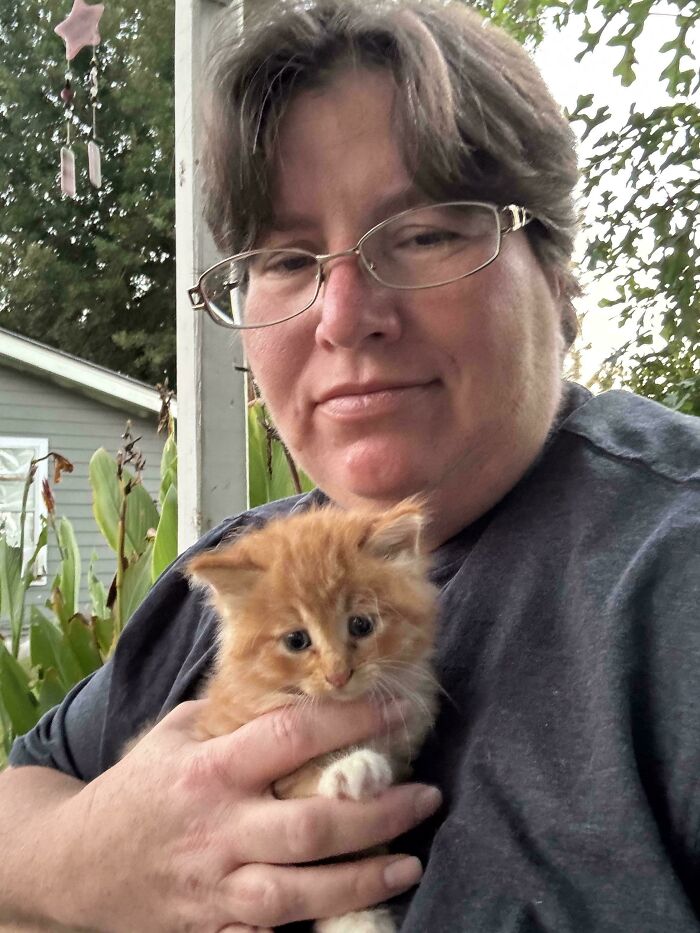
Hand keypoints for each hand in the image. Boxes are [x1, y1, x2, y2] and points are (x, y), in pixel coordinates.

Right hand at [56, 699, 441, 931]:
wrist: (73, 865)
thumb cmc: (135, 790)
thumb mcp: (174, 735)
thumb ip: (232, 715)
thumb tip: (296, 686)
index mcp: (209, 768)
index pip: (292, 736)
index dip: (351, 720)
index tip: (396, 709)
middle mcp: (218, 829)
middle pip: (311, 825)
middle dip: (378, 812)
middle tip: (425, 796)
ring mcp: (216, 886)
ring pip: (301, 890)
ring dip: (363, 878)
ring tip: (409, 861)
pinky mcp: (213, 928)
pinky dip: (311, 927)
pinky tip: (355, 912)